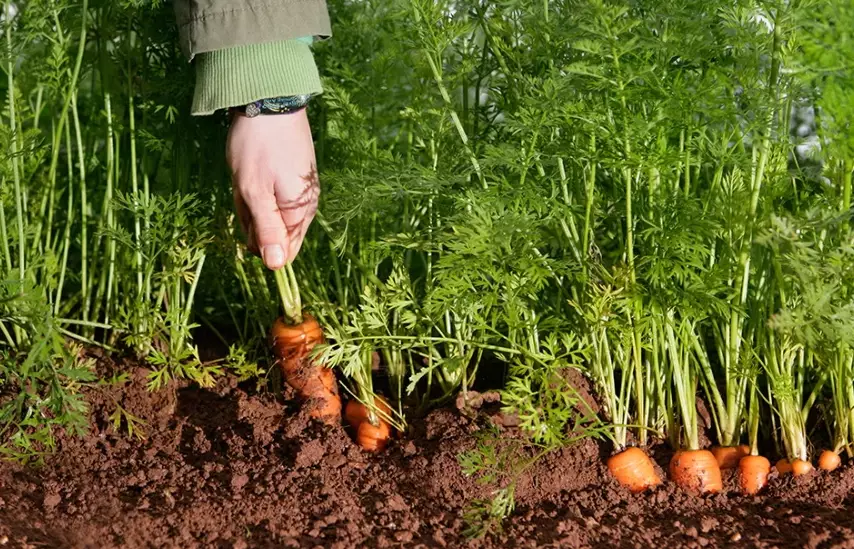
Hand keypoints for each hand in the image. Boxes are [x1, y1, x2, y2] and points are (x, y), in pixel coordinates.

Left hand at [226, 109, 318, 269]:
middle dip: (252, 217)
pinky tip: (251, 169)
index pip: (282, 252)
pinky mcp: (293, 177)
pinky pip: (271, 196)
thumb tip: (276, 267)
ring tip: (247, 175)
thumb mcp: (254, 191)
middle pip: (273, 233)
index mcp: (299, 213)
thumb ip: (266, 230)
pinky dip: (256, 187)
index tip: (247, 214)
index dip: (258, 241)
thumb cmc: (258, 147)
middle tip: (244, 189)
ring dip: (251, 201)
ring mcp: (299, 191)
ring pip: (268, 212)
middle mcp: (305, 206)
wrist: (271, 101)